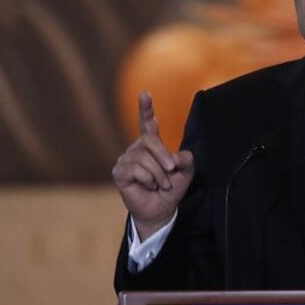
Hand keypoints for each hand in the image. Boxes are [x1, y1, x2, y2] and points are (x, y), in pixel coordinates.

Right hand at [112, 92, 194, 240]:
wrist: (160, 211)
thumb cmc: (171, 190)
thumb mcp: (185, 173)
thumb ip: (185, 161)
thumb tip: (177, 157)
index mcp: (151, 145)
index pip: (147, 123)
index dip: (146, 109)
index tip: (145, 94)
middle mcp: (137, 149)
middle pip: (149, 140)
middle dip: (163, 156)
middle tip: (171, 171)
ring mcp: (126, 159)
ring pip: (143, 158)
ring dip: (158, 174)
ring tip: (160, 185)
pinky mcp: (119, 172)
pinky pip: (136, 170)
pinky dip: (148, 180)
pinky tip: (147, 187)